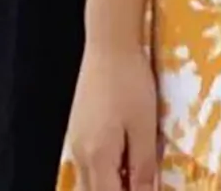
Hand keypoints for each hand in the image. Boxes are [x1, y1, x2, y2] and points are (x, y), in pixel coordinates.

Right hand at [64, 43, 158, 190]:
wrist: (109, 44)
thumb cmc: (130, 81)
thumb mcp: (144, 125)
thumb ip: (143, 166)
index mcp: (97, 158)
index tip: (145, 188)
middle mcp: (80, 155)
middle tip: (141, 181)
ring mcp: (75, 142)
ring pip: (90, 181)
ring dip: (110, 183)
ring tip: (134, 174)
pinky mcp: (78, 130)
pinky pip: (88, 165)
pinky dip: (105, 171)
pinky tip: (124, 158)